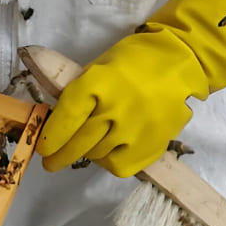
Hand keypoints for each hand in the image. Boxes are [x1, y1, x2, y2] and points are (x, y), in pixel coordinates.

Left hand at [38, 0, 225, 175]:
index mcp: (97, 83)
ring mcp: (136, 129)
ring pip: (96, 156)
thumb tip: (51, 121)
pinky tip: (110, 151)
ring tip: (88, 146)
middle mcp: (116, 108)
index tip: (43, 148)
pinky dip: (109, 162)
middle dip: (59, 156)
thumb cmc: (132, 62)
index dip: (50, 138)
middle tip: (52, 162)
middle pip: (78, 144)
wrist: (182, 60)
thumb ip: (75, 93)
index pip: (65, 119)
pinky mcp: (154, 144)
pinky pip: (120, 165)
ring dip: (87, 154)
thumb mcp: (97, 67)